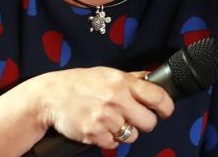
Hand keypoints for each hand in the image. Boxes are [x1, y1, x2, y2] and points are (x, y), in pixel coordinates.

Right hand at [35, 67, 175, 149]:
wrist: (51, 96)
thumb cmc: (80, 83)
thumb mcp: (108, 73)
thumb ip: (132, 78)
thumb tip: (152, 79)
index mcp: (122, 83)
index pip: (157, 97)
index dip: (166, 107)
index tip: (165, 111)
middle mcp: (116, 100)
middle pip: (149, 123)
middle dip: (145, 123)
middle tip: (135, 118)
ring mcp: (105, 118)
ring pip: (132, 135)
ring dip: (125, 132)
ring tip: (113, 122)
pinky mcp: (94, 134)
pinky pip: (113, 144)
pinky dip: (109, 139)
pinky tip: (101, 128)